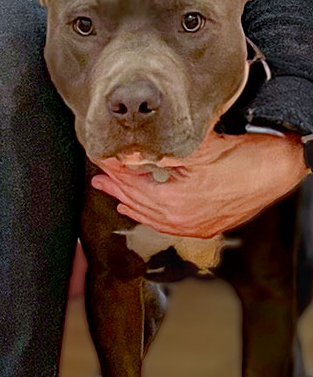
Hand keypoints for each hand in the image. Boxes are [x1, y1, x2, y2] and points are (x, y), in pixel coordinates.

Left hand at [91, 131, 309, 238]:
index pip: (134, 185)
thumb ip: (162, 154)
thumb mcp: (198, 148)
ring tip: (112, 193)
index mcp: (177, 201)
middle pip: (139, 203)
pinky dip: (149, 216)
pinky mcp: (204, 227)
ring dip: (130, 202)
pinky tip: (138, 210)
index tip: (102, 159)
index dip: (116, 171)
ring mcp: (194, 227)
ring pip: (151, 217)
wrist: (278, 170)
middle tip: (98, 176)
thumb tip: (131, 153)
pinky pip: (167, 225)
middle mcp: (183, 220)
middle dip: (116, 187)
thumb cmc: (245, 156)